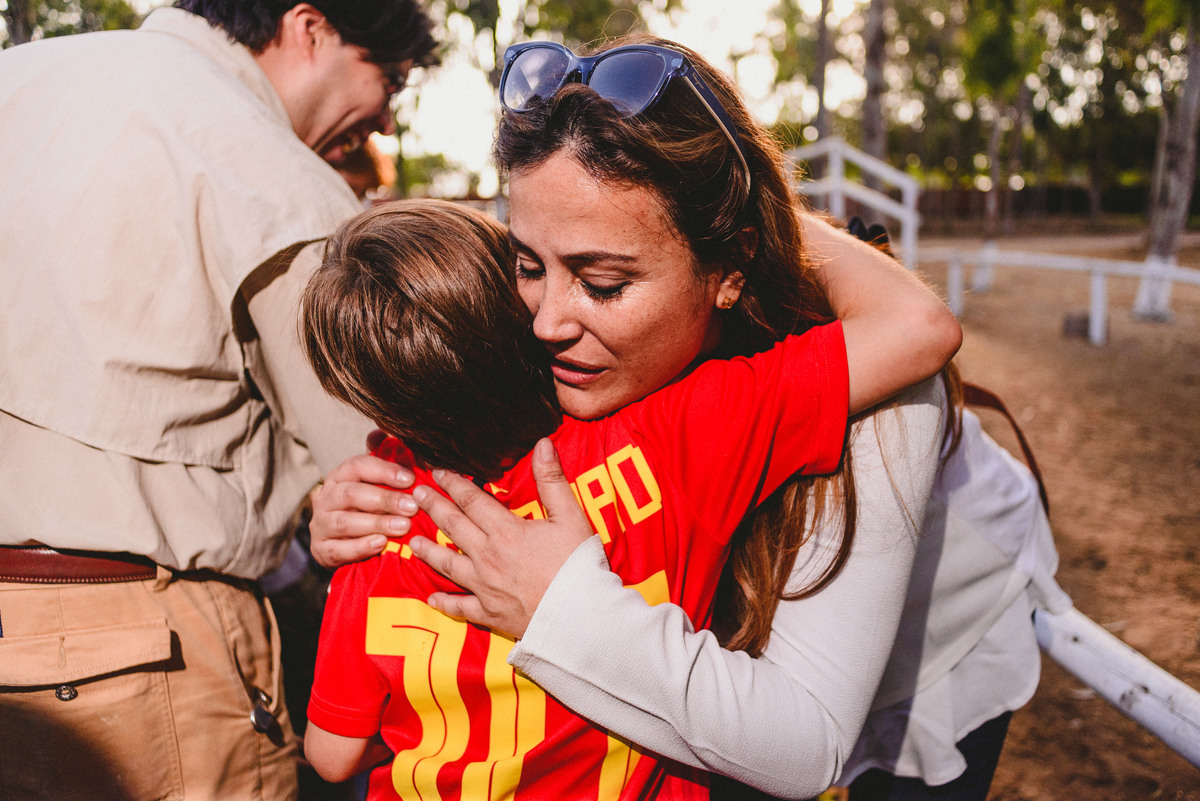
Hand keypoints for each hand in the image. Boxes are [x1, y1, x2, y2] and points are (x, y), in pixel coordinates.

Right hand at [309, 432, 418, 568]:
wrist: (343, 545)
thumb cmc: (365, 509)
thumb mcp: (374, 484)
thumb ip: (382, 461)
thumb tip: (382, 432)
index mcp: (340, 476)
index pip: (358, 466)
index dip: (384, 470)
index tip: (410, 479)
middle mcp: (326, 498)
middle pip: (352, 494)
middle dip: (385, 500)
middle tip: (412, 506)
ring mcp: (320, 524)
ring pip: (345, 522)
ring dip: (377, 523)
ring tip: (403, 526)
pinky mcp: (321, 550)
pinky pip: (337, 549)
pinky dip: (360, 547)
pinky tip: (381, 544)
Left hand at [409, 438, 591, 638]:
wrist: (579, 615)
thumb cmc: (578, 565)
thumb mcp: (570, 516)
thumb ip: (552, 480)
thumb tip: (542, 444)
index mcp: (505, 531)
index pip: (472, 500)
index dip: (453, 484)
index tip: (436, 472)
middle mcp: (487, 557)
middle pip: (453, 527)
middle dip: (433, 508)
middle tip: (416, 495)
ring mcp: (484, 587)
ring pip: (448, 564)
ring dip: (429, 551)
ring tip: (413, 541)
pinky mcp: (489, 612)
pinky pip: (460, 606)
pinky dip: (444, 602)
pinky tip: (432, 597)